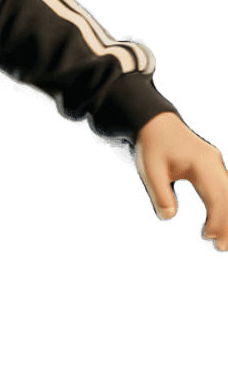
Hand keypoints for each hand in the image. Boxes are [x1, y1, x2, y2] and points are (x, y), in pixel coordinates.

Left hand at [135, 111, 227, 251]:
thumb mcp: (150, 170)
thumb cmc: (152, 146)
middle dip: (227, 223)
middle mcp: (214, 163)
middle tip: (221, 247)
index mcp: (201, 163)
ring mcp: (216, 164)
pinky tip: (218, 224)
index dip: (216, 219)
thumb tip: (168, 217)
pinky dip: (224, 207)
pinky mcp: (213, 167)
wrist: (156, 123)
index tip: (206, 236)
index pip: (216, 196)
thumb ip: (160, 194)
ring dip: (227, 217)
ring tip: (222, 241)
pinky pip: (224, 190)